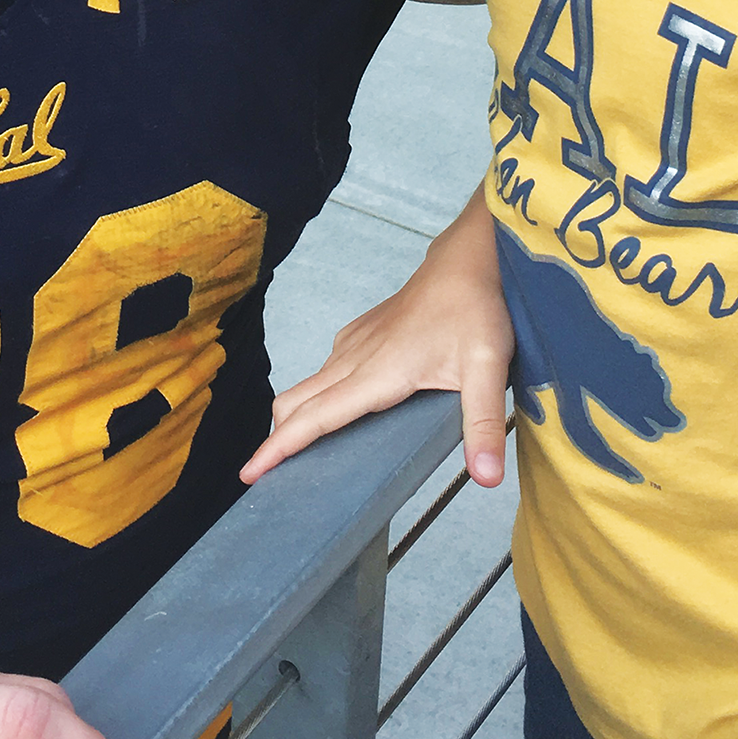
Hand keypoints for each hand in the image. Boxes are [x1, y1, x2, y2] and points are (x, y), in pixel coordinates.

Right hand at [241, 200, 511, 487]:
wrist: (467, 259)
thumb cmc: (475, 310)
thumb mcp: (487, 370)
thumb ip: (483, 425)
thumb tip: (487, 479)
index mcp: (376, 374)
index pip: (315, 418)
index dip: (279, 447)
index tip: (250, 473)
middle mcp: (354, 359)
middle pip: (295, 403)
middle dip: (275, 440)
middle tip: (267, 479)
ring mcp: (353, 344)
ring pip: (307, 386)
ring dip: (294, 420)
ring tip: (298, 458)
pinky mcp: (360, 336)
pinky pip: (324, 372)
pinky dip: (313, 399)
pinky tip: (334, 413)